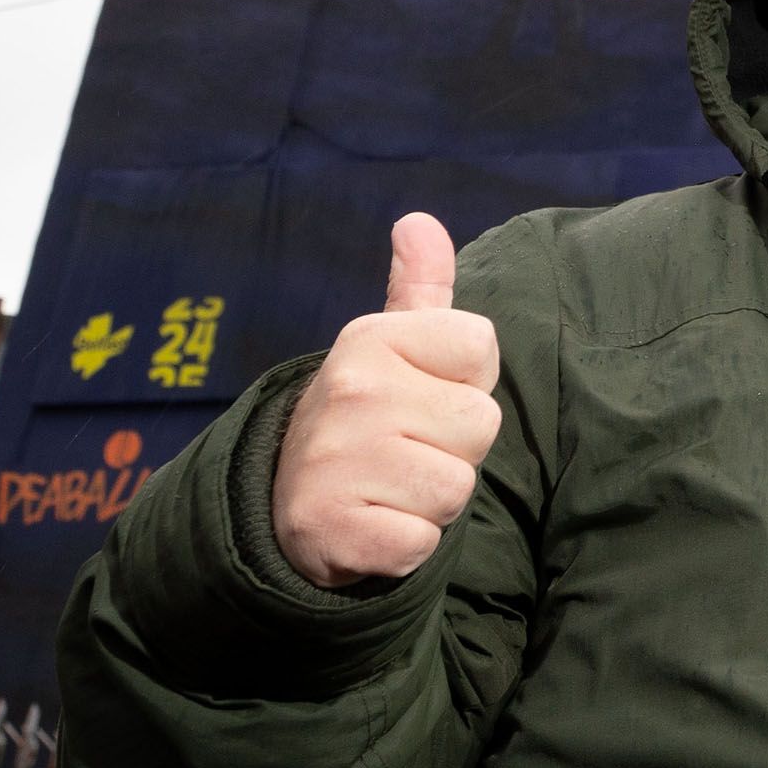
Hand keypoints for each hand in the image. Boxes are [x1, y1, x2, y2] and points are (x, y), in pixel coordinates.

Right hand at [271, 214, 504, 588]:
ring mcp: (335, 461)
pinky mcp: (330, 529)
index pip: (481, 348)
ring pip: (456, 487)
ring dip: (431, 500)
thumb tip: (419, 222)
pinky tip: (371, 525)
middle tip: (402, 449)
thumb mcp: (390, 343)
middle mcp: (351, 391)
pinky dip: (405, 545)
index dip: (464, 380)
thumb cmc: (366, 416)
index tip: (421, 393)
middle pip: (480, 423)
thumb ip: (420, 285)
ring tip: (387, 487)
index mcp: (370, 338)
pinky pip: (419, 542)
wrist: (286, 502)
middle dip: (453, 447)